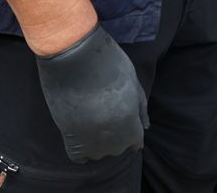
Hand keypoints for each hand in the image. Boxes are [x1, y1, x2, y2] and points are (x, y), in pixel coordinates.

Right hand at [34, 23, 147, 162]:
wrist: (75, 59)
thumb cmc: (110, 66)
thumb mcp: (134, 84)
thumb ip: (140, 109)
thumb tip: (146, 127)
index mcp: (132, 127)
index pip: (135, 142)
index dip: (129, 128)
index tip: (119, 115)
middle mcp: (114, 143)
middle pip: (117, 148)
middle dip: (115, 133)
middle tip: (104, 109)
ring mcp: (91, 144)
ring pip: (99, 152)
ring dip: (97, 140)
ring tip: (91, 115)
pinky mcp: (70, 140)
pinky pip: (79, 157)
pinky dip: (80, 148)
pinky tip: (79, 129)